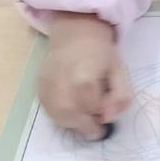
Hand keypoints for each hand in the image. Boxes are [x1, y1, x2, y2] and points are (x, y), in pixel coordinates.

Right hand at [38, 12, 130, 140]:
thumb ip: (120, 96)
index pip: (92, 109)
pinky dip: (60, 117)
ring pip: (57, 116)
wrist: (75, 33)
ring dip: (72, 124)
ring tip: (84, 119)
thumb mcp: (119, 71)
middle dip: (85, 126)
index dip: (100, 116)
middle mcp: (62, 83)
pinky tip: (71, 111)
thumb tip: (109, 118)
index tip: (106, 118)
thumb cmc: (100, 52)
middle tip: (95, 127)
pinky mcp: (39, 87)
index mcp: (84, 77)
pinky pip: (47, 110)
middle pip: (71, 116)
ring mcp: (47, 85)